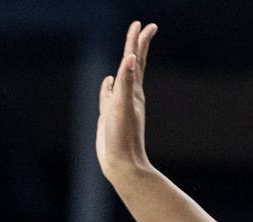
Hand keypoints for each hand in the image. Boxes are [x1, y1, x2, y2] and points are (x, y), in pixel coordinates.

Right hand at [96, 20, 156, 184]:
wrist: (123, 166)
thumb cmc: (123, 138)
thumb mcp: (123, 107)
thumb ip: (127, 82)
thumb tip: (132, 58)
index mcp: (133, 91)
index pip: (136, 60)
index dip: (138, 41)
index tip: (144, 24)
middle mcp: (129, 96)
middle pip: (133, 65)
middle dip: (136, 45)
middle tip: (140, 27)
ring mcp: (119, 105)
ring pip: (122, 78)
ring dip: (124, 63)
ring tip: (128, 51)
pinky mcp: (110, 116)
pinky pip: (109, 95)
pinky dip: (109, 85)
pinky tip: (108, 82)